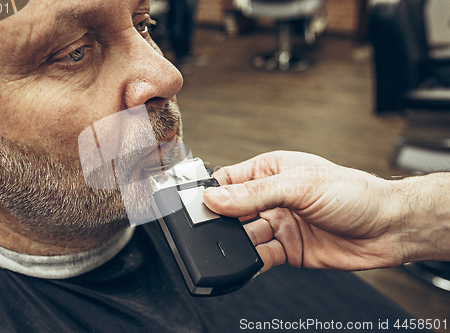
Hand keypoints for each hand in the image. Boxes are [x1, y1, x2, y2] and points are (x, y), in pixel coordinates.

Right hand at [203, 151, 409, 271]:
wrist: (389, 229)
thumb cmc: (354, 193)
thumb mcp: (300, 185)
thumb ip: (255, 193)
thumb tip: (216, 198)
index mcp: (272, 171)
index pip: (230, 179)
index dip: (212, 191)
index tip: (197, 204)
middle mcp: (272, 198)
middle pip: (233, 210)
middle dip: (220, 220)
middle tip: (209, 229)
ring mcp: (279, 224)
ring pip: (244, 236)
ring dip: (235, 243)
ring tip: (229, 247)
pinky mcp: (288, 249)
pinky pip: (260, 257)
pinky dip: (250, 263)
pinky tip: (245, 263)